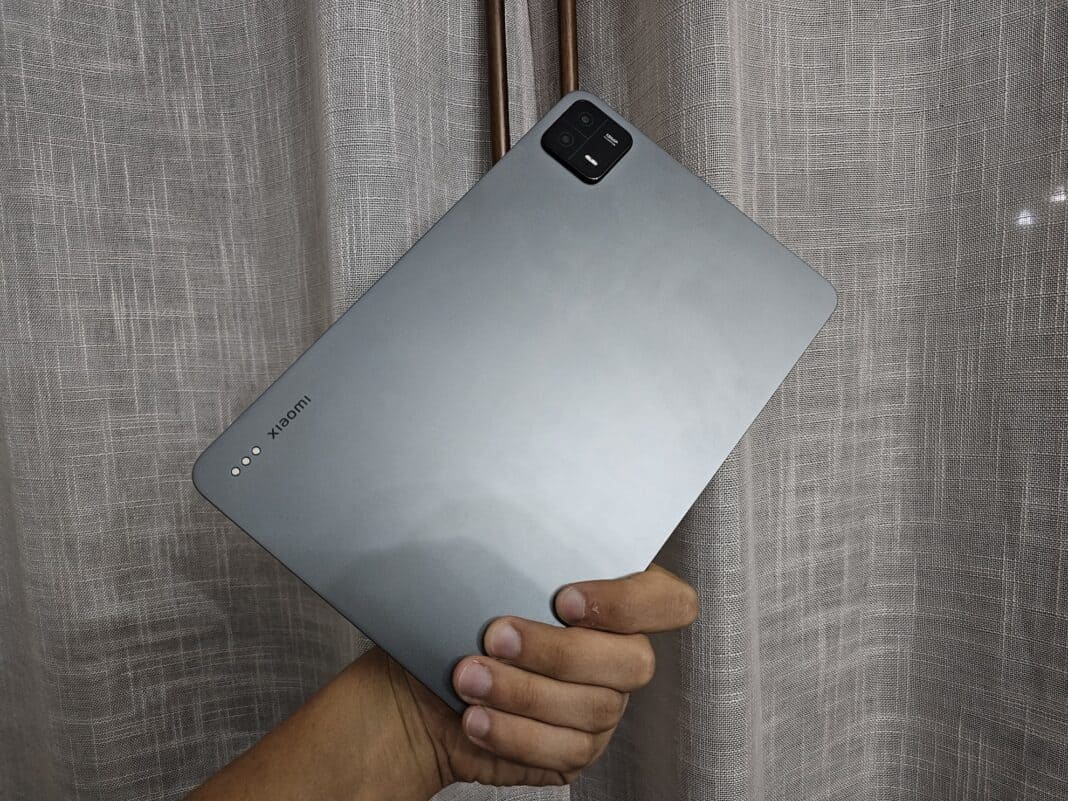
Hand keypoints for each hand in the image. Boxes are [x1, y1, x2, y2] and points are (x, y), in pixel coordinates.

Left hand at [394, 563, 699, 786]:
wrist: (424, 684)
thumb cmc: (458, 622)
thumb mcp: (484, 576)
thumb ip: (517, 560)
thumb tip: (511, 530)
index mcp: (614, 600)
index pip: (668, 601)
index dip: (627, 603)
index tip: (563, 599)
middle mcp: (621, 654)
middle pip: (633, 661)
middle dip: (558, 651)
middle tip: (496, 636)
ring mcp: (605, 705)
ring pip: (595, 708)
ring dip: (524, 693)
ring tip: (469, 677)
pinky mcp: (577, 748)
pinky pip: (565, 750)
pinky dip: (515, 734)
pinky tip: (476, 717)